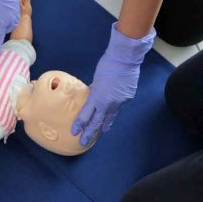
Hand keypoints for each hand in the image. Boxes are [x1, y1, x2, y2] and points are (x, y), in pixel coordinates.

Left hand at [72, 23, 155, 146]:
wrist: (125, 59)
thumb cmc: (107, 65)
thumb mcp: (96, 79)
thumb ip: (95, 91)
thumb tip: (95, 96)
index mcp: (96, 98)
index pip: (85, 115)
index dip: (79, 125)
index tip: (74, 132)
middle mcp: (108, 103)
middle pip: (97, 122)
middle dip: (90, 133)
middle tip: (84, 142)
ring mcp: (120, 102)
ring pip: (111, 115)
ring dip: (106, 123)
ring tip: (103, 130)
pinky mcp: (128, 98)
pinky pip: (120, 104)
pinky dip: (117, 104)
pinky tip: (116, 103)